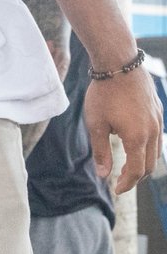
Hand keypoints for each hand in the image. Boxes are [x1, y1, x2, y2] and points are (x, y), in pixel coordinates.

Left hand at [84, 67, 163, 193]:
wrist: (119, 64)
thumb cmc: (104, 94)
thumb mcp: (96, 125)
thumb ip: (101, 152)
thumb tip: (104, 174)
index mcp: (137, 137)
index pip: (136, 171)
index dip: (126, 183)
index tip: (116, 189)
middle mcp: (152, 131)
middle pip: (149, 165)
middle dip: (135, 177)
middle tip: (120, 181)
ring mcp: (158, 120)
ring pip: (156, 151)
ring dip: (143, 163)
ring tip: (127, 167)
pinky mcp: (158, 111)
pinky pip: (157, 136)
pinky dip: (147, 148)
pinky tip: (134, 145)